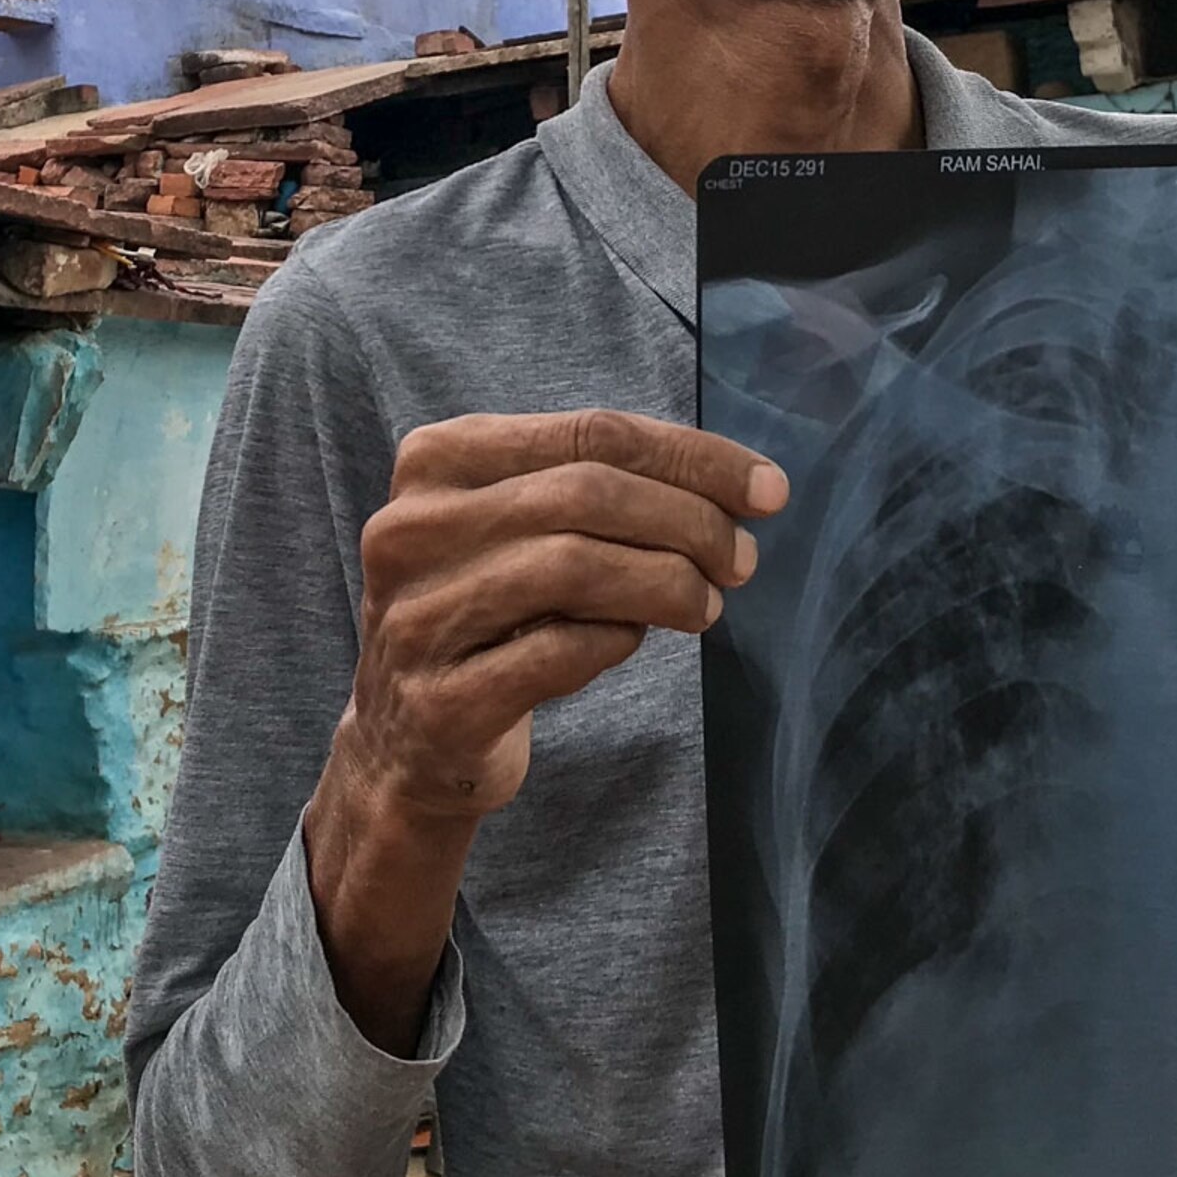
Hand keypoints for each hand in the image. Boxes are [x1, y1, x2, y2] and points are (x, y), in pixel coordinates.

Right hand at [304, 410, 782, 1049]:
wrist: (408, 745)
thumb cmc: (492, 617)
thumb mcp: (526, 532)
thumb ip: (605, 492)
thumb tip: (743, 490)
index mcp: (436, 460)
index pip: (591, 431)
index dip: (693, 458)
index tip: (768, 491)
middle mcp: (411, 529)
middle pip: (586, 493)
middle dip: (689, 523)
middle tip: (742, 560)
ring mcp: (417, 616)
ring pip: (573, 567)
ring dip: (665, 584)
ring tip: (705, 606)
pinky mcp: (439, 700)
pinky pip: (557, 653)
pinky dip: (615, 642)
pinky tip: (630, 643)